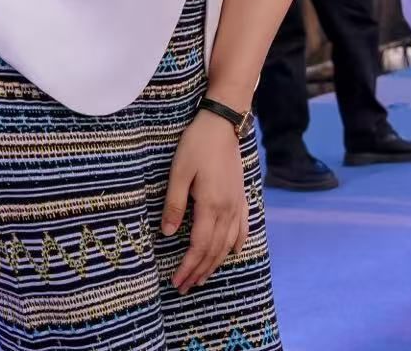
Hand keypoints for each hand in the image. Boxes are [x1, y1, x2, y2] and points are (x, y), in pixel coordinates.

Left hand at [160, 108, 248, 293]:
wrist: (223, 123)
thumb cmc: (197, 145)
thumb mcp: (178, 172)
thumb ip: (174, 205)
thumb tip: (168, 234)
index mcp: (211, 205)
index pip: (199, 246)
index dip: (188, 266)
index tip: (176, 281)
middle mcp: (227, 209)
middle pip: (214, 249)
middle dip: (199, 271)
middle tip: (185, 287)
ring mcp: (237, 203)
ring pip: (228, 242)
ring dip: (216, 263)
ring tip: (203, 277)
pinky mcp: (241, 195)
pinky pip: (243, 226)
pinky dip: (238, 243)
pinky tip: (234, 252)